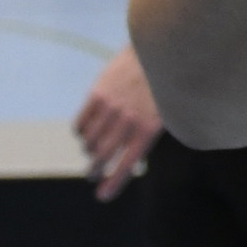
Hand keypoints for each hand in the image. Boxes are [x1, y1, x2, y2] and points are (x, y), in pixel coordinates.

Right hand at [73, 46, 162, 198]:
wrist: (158, 50)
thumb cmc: (166, 86)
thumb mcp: (166, 112)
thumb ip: (148, 135)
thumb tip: (131, 162)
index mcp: (150, 127)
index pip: (128, 162)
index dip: (115, 182)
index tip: (103, 196)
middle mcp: (128, 119)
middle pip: (103, 155)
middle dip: (95, 171)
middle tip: (92, 176)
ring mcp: (111, 106)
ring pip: (89, 141)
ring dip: (89, 152)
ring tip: (92, 154)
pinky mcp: (96, 94)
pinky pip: (80, 124)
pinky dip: (80, 134)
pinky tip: (85, 134)